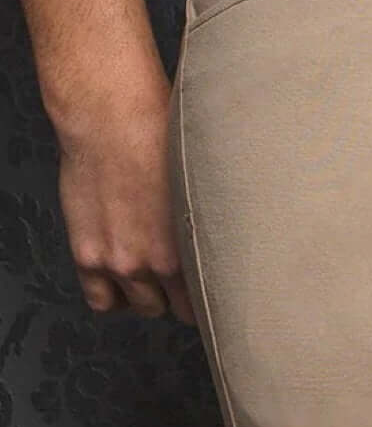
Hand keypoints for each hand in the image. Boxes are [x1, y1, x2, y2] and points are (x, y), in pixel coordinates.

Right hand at [52, 61, 196, 323]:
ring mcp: (119, 262)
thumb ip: (210, 221)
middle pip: (178, 309)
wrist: (109, 117)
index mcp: (191, 247)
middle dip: (181, 296)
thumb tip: (229, 238)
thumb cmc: (160, 136)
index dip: (210, 297)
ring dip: (148, 296)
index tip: (210, 292)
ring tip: (150, 277)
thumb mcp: (203, 183)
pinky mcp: (87, 255)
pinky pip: (101, 301)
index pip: (209, 300)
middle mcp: (156, 262)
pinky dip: (111, 297)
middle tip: (179, 279)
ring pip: (143, 307)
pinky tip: (119, 283)